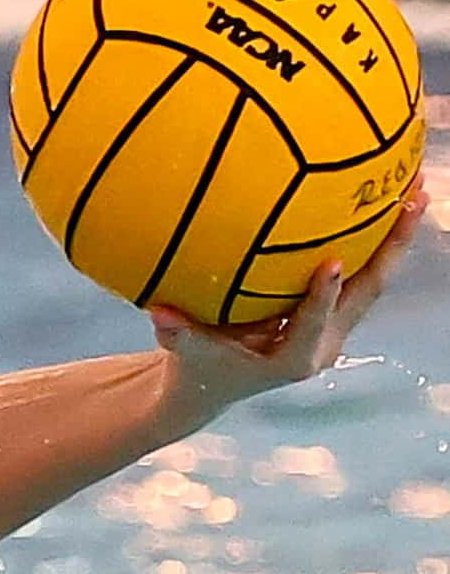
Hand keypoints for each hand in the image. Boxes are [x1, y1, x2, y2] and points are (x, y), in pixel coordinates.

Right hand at [151, 184, 427, 423]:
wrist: (215, 385)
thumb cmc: (197, 366)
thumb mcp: (184, 352)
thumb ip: (177, 333)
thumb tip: (157, 311)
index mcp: (291, 360)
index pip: (311, 325)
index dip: (322, 296)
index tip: (333, 263)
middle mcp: (324, 344)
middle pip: (367, 293)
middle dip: (392, 247)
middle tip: (411, 200)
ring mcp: (336, 328)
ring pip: (375, 280)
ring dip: (396, 237)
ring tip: (416, 188)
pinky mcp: (337, 314)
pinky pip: (365, 274)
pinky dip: (377, 240)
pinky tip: (384, 201)